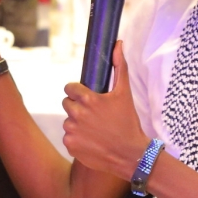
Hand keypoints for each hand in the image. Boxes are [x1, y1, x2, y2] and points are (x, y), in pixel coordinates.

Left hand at [61, 42, 150, 180]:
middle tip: (95, 116)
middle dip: (78, 108)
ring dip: (77, 124)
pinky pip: (68, 138)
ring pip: (68, 122)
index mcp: (88, 99)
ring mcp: (72, 131)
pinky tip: (92, 141)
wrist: (131, 154)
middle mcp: (76, 114)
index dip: (79, 93)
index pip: (70, 88)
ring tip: (96, 130)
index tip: (88, 98)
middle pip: (67, 104)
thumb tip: (118, 43)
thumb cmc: (128, 122)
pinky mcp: (70, 146)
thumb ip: (119, 66)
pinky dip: (77, 139)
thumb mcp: (125, 93)